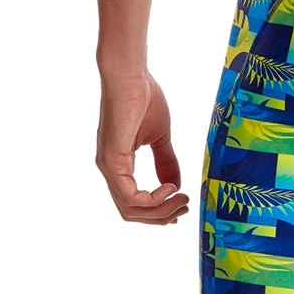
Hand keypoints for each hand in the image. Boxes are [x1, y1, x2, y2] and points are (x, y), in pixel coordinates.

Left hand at [95, 70, 188, 224]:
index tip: (181, 206)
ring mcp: (109, 167)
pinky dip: (153, 199)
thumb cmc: (143, 98)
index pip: (133, 203)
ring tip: (181, 198)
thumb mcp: (160, 137)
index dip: (158, 211)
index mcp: (119, 165)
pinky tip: (169, 187)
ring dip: (160, 211)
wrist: (131, 76)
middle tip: (184, 208)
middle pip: (131, 213)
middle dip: (161, 217)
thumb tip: (176, 185)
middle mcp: (110, 170)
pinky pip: (130, 196)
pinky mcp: (112, 161)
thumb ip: (166, 162)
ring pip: (130, 210)